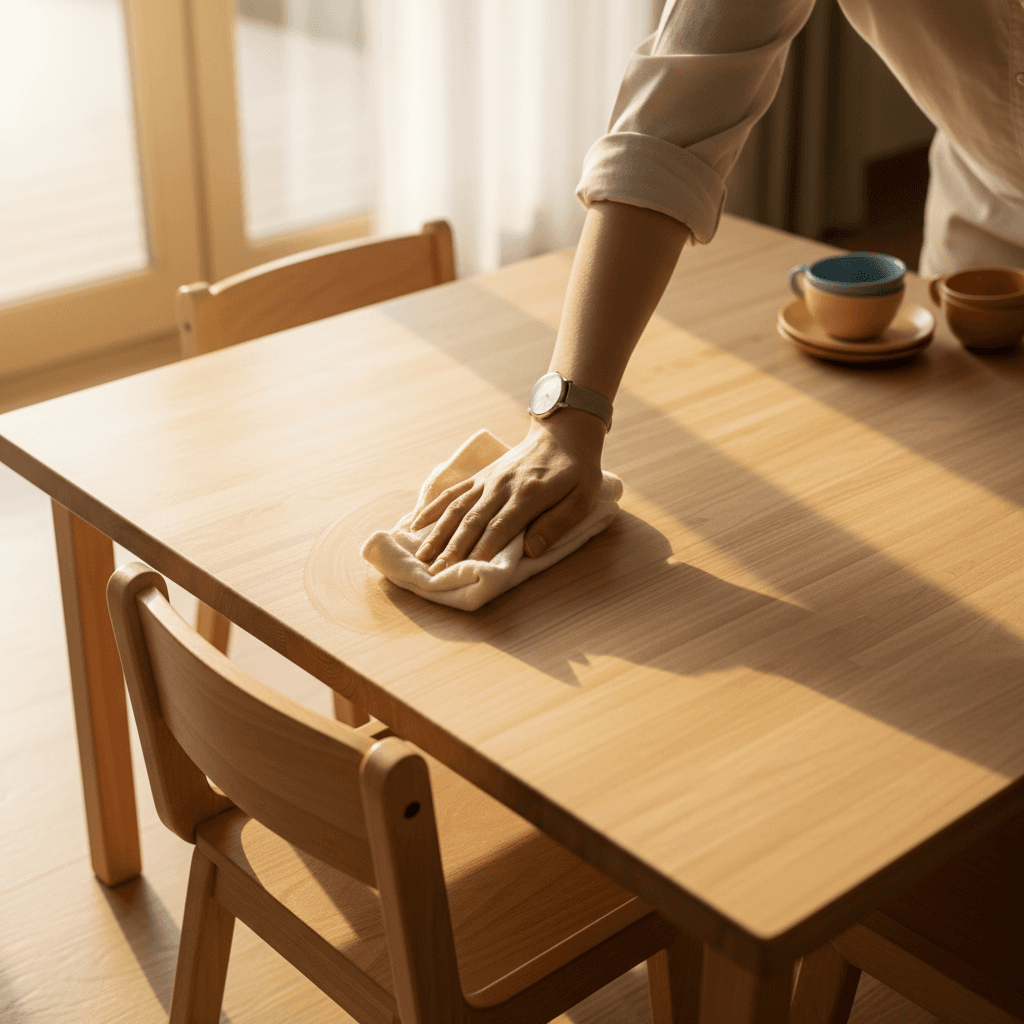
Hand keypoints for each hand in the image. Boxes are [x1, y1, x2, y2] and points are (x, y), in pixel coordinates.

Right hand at [411, 409, 605, 572]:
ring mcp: (488, 480)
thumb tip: (531, 550)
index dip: (482, 549)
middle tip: (435, 572)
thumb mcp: (582, 497)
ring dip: (438, 533)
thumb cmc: (577, 471)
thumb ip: (558, 523)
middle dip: (453, 549)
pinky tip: (416, 524)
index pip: (500, 527)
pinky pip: (453, 492)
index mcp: (529, 494)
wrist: (564, 433)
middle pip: (473, 521)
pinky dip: (433, 508)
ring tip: (422, 556)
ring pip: (457, 508)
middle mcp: (502, 486)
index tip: (466, 570)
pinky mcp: (481, 476)